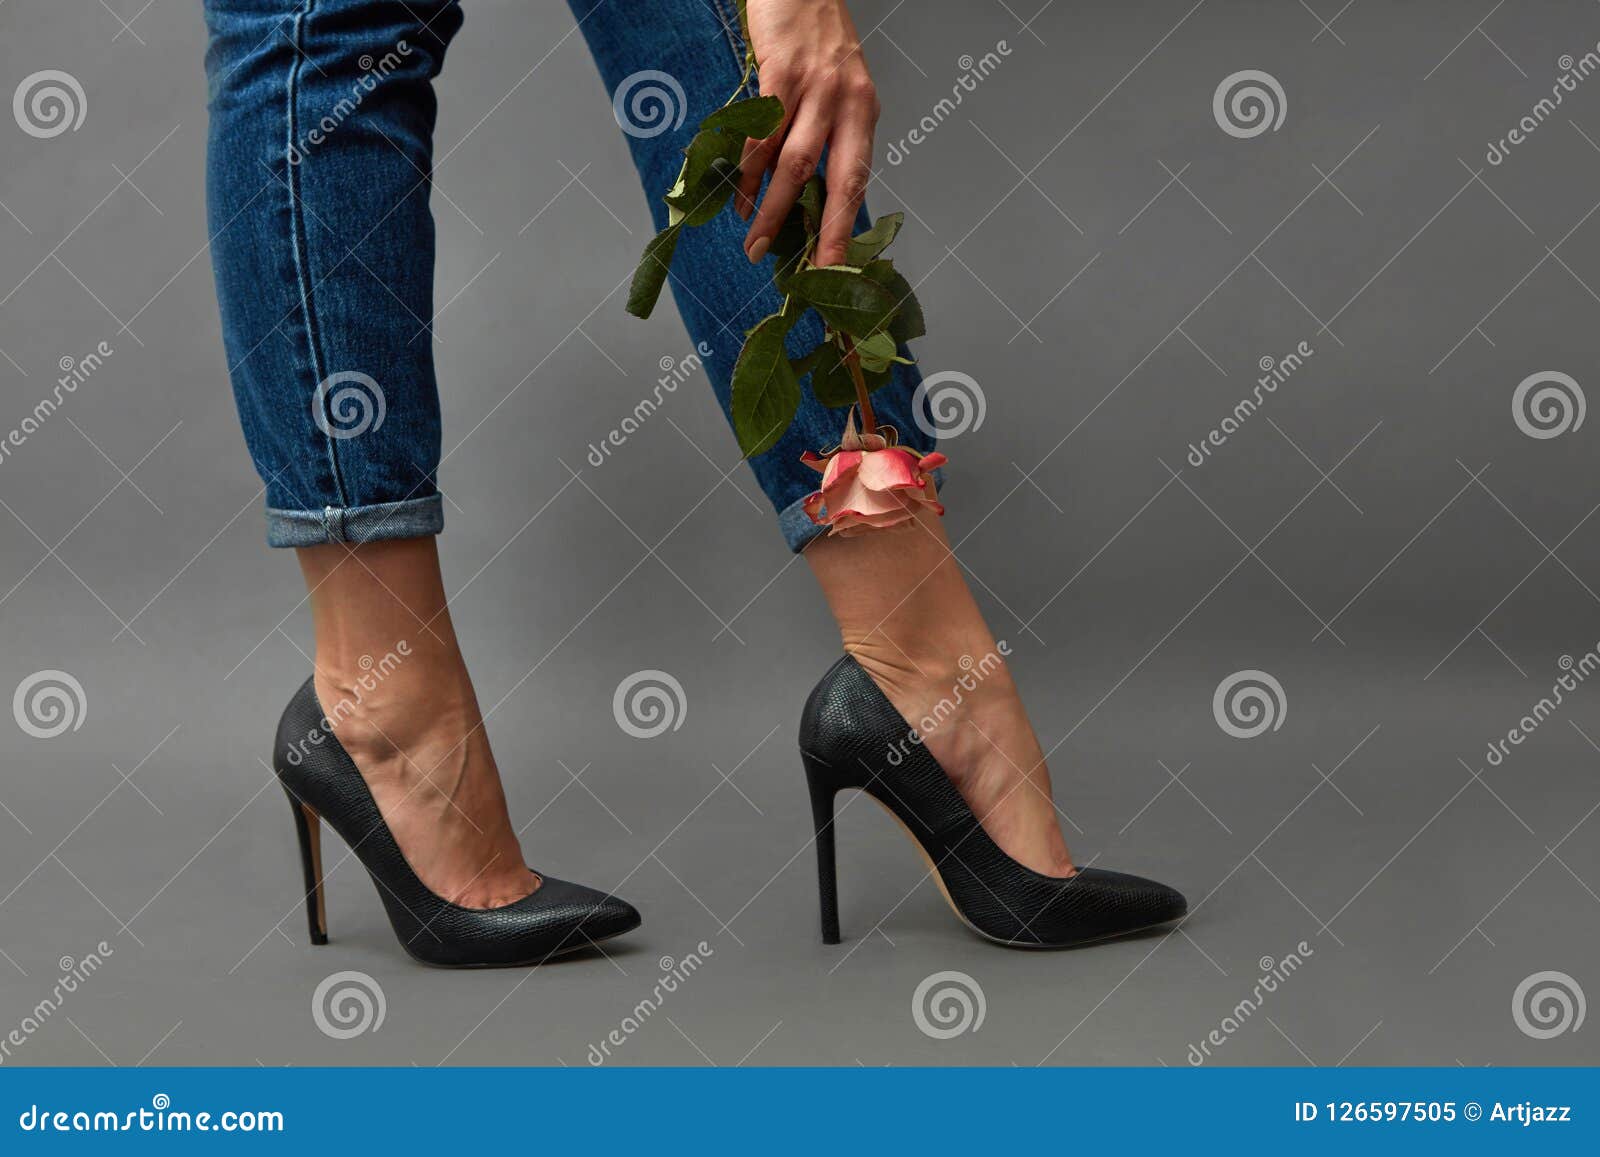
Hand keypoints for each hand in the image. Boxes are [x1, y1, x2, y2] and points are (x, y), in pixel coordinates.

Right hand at [737, 0, 879, 268]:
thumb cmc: (814, 37)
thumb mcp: (836, 88)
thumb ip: (826, 135)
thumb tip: (803, 195)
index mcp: (864, 113)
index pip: (858, 183)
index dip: (847, 230)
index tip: (836, 272)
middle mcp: (848, 103)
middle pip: (835, 182)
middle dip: (819, 234)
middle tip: (803, 274)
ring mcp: (816, 87)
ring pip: (794, 164)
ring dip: (772, 209)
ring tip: (754, 242)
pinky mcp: (781, 70)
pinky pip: (763, 131)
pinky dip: (748, 168)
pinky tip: (739, 193)